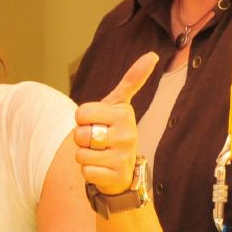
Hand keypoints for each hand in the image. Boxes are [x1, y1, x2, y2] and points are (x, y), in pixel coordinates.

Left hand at [74, 50, 157, 195]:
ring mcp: (124, 156)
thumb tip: (153, 55)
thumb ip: (131, 80)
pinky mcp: (117, 175)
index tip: (96, 121)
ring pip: (81, 154)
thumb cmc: (113, 131)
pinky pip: (86, 172)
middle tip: (97, 141)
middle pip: (79, 134)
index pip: (81, 112)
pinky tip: (102, 168)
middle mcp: (128, 134)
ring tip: (99, 154)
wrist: (122, 169)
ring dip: (84, 156)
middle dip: (81, 139)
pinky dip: (88, 172)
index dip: (82, 119)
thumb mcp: (119, 105)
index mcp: (124, 113)